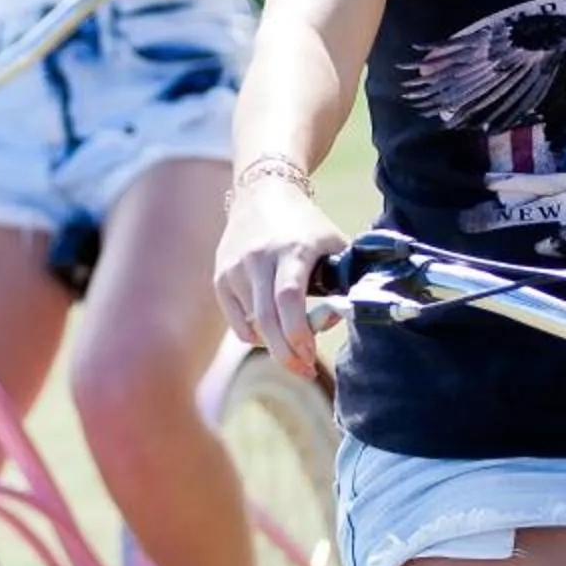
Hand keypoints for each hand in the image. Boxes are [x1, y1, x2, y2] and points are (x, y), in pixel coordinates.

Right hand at [214, 168, 344, 380]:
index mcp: (292, 249)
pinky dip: (254, 334)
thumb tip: (342, 319)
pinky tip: (270, 335)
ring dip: (274, 346)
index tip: (311, 355)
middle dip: (287, 353)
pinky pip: (237, 321)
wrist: (262, 194)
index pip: (289, 297)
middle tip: (305, 370)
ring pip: (252, 325)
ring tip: (293, 351)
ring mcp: (236, 268)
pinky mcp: (221, 276)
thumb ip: (344, 279)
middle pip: (268, 319)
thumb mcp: (333, 243)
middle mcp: (259, 259)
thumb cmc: (306, 225)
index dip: (298, 331)